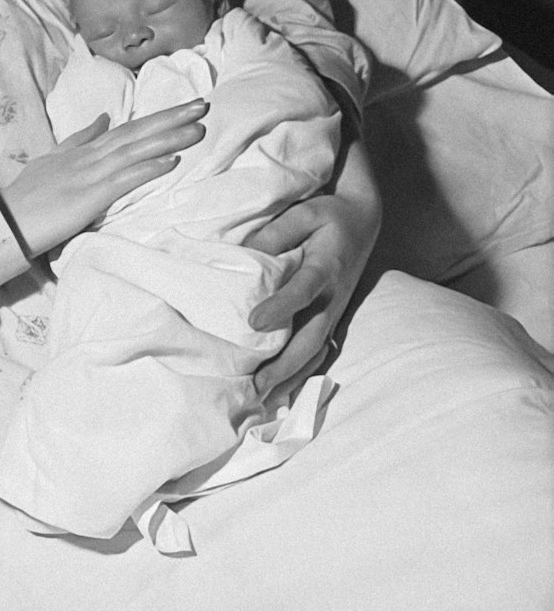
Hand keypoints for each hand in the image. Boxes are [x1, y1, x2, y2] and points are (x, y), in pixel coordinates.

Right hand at [0, 100, 207, 258]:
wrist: (3, 220)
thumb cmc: (26, 196)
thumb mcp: (52, 160)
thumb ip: (80, 140)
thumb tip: (104, 118)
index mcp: (84, 150)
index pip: (127, 128)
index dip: (157, 117)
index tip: (185, 107)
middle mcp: (89, 157)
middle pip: (136, 132)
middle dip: (171, 118)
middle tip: (202, 105)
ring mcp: (89, 175)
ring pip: (135, 150)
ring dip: (168, 138)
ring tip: (197, 128)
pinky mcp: (88, 197)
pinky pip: (123, 180)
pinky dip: (148, 168)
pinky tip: (171, 161)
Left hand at [244, 135, 380, 400]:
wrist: (363, 221)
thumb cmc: (329, 215)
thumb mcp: (305, 212)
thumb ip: (277, 232)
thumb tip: (247, 254)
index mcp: (325, 266)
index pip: (303, 290)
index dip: (281, 307)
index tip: (255, 322)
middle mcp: (333, 295)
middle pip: (311, 336)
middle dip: (285, 364)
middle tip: (256, 386)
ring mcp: (335, 310)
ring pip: (316, 350)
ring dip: (292, 376)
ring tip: (264, 398)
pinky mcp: (332, 317)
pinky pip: (319, 350)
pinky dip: (302, 371)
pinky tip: (282, 390)